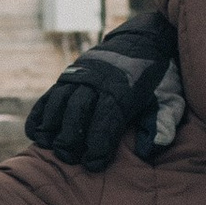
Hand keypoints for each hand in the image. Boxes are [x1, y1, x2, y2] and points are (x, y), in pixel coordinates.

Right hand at [24, 11, 184, 166]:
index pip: (105, 121)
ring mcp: (81, 75)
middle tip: (69, 158)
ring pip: (59, 102)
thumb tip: (147, 149)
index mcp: (123, 90)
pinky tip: (36, 132)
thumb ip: (162, 123)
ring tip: (49, 146)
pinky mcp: (69, 75)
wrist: (143, 40)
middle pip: (77, 112)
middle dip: (70, 138)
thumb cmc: (157, 80)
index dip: (97, 144)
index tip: (93, 164)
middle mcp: (98, 81)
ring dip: (51, 126)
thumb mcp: (169, 98)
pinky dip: (40, 113)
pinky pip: (50, 94)